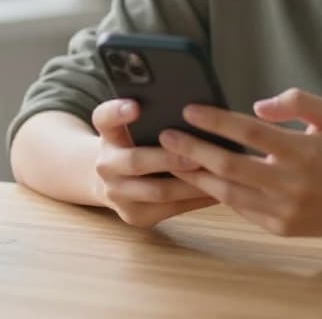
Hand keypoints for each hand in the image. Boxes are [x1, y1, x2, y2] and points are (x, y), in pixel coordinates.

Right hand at [89, 99, 216, 227]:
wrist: (115, 183)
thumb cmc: (139, 146)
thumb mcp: (136, 129)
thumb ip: (154, 117)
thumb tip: (198, 108)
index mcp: (108, 135)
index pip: (103, 118)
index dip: (117, 112)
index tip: (136, 106)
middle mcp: (106, 164)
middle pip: (135, 161)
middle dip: (169, 159)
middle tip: (198, 156)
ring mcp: (117, 194)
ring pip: (157, 191)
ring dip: (190, 184)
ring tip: (216, 176)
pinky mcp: (134, 215)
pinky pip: (170, 209)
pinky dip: (196, 199)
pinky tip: (218, 191)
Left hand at [160, 88, 321, 236]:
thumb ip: (296, 101)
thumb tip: (256, 107)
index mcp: (303, 150)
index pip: (249, 132)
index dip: (216, 120)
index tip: (190, 109)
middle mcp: (291, 183)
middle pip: (229, 165)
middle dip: (193, 149)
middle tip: (166, 136)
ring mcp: (285, 210)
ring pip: (229, 192)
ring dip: (198, 175)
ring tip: (174, 160)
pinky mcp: (281, 228)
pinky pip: (242, 209)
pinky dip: (220, 194)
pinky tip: (203, 180)